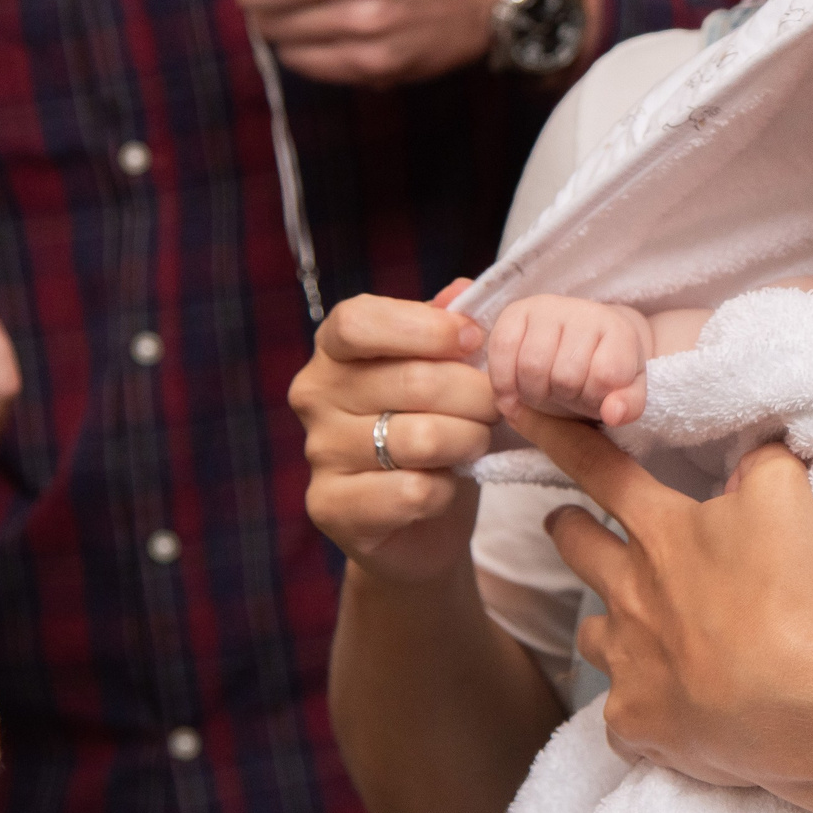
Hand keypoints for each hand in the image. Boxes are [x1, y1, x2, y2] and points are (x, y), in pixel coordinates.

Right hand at [293, 282, 504, 585]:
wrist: (417, 521)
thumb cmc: (433, 426)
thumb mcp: (443, 370)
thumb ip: (446, 327)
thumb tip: (462, 290)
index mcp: (335, 349)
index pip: (358, 321)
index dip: (426, 328)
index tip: (474, 340)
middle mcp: (316, 395)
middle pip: (411, 380)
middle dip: (476, 395)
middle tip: (496, 406)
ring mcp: (319, 453)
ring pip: (420, 438)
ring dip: (468, 440)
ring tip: (475, 441)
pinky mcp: (332, 507)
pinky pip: (413, 491)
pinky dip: (447, 489)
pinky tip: (446, 485)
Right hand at [487, 296, 655, 425]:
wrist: (579, 345)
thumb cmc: (602, 372)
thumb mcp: (627, 392)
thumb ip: (629, 406)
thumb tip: (613, 414)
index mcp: (619, 331)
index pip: (605, 377)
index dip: (595, 399)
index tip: (594, 395)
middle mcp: (585, 311)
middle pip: (565, 376)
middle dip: (564, 397)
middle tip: (566, 395)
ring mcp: (549, 308)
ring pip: (531, 366)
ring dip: (533, 394)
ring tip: (544, 392)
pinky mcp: (515, 312)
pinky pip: (501, 349)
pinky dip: (503, 383)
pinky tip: (512, 397)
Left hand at [507, 412, 812, 788]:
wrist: (790, 701)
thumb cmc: (784, 594)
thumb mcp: (786, 499)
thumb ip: (762, 463)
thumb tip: (752, 453)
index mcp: (660, 532)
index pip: (596, 467)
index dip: (554, 433)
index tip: (513, 408)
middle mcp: (628, 591)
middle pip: (573, 547)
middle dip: (566, 528)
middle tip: (566, 524)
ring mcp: (626, 660)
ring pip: (592, 635)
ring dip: (607, 625)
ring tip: (631, 631)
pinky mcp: (634, 722)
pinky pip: (623, 713)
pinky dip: (644, 707)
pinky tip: (669, 709)